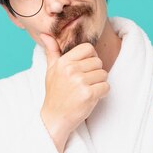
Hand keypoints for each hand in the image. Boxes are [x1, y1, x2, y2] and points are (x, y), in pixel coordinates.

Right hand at [39, 33, 109, 152]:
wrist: (55, 118)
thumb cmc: (55, 93)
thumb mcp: (51, 71)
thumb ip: (52, 52)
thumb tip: (45, 35)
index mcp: (63, 62)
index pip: (88, 48)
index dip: (91, 57)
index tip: (86, 68)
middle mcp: (71, 70)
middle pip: (98, 62)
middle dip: (95, 72)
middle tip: (85, 83)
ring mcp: (80, 82)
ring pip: (104, 74)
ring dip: (99, 83)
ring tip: (87, 90)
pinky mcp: (88, 94)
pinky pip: (106, 86)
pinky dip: (102, 93)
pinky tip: (91, 97)